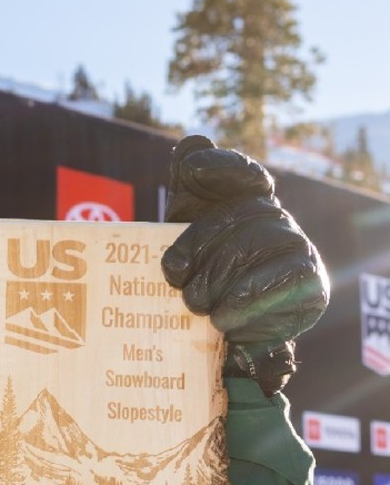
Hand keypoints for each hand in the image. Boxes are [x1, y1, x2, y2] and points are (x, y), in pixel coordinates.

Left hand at [161, 135, 329, 394]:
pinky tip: (222, 319)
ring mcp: (297, 248)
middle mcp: (274, 218)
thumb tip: (192, 143)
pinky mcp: (311, 284)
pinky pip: (275, 283)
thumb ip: (188, 195)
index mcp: (244, 204)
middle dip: (196, 245)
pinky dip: (241, 303)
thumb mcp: (183, 239)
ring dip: (214, 280)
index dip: (219, 165)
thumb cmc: (197, 282)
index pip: (241, 172)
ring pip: (252, 248)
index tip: (190, 168)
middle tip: (172, 277)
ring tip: (195, 305)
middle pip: (236, 214)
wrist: (221, 341)